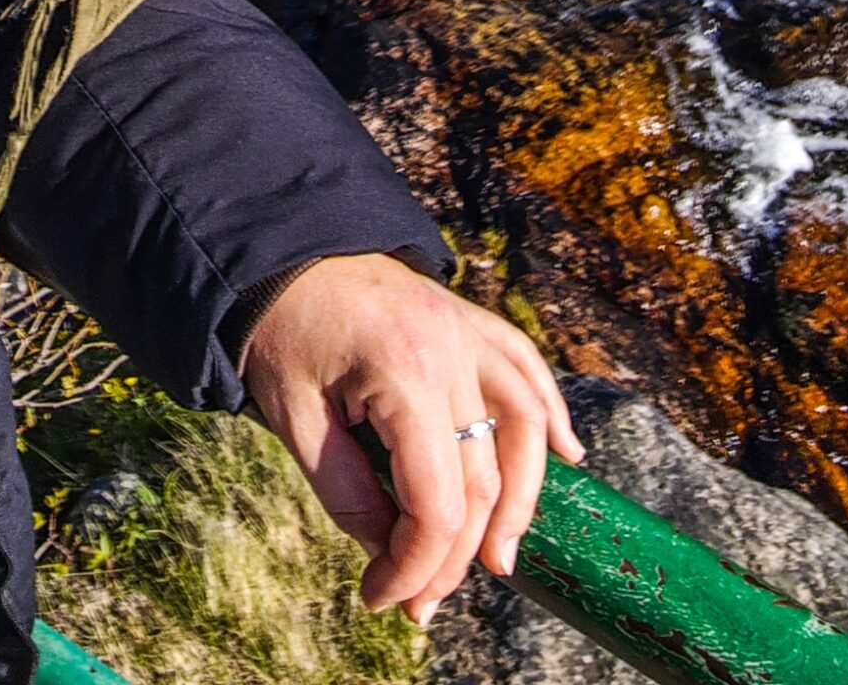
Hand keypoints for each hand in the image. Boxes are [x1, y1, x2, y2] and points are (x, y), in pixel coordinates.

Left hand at [239, 251, 583, 626]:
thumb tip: (388, 551)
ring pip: (524, 426)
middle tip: (420, 600)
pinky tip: (568, 456)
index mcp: (403, 373)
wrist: (279, 246)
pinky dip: (550, 414)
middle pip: (481, 478)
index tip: (382, 598)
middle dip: (455, 554)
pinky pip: (526, 367)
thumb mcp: (293, 416)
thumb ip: (344, 489)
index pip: (436, 501)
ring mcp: (466, 329)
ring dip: (521, 501)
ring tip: (500, 560)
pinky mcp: (468, 319)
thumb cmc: (279, 327)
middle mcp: (451, 350)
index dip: (417, 565)